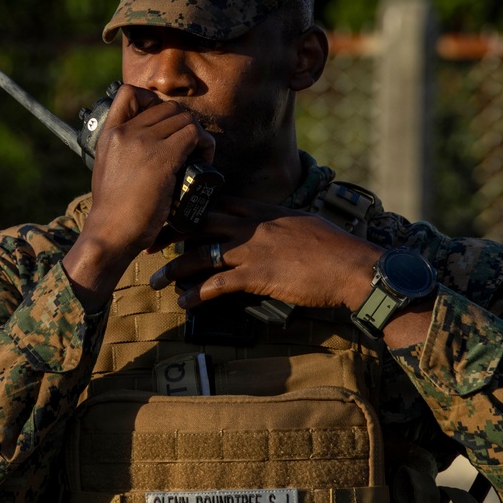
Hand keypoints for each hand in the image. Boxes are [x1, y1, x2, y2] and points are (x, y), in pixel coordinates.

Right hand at [63, 84, 215, 310]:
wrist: (110, 233)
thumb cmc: (113, 211)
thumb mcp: (108, 169)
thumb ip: (123, 152)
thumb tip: (148, 148)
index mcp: (109, 134)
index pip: (129, 92)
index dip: (152, 100)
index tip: (162, 122)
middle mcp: (124, 132)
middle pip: (167, 106)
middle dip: (183, 123)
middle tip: (189, 147)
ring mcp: (142, 143)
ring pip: (184, 118)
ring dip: (198, 134)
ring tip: (198, 156)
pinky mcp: (161, 158)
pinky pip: (194, 135)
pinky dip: (206, 144)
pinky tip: (204, 160)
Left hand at [149, 195, 382, 311]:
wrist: (353, 266)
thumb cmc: (334, 248)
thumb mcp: (301, 224)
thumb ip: (277, 224)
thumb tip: (267, 228)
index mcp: (262, 210)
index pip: (216, 201)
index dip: (189, 208)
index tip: (169, 215)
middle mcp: (252, 224)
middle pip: (199, 222)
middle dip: (170, 232)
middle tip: (149, 243)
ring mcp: (252, 248)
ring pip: (200, 253)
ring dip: (174, 268)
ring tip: (155, 281)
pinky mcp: (257, 274)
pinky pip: (216, 283)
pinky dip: (196, 293)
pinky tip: (183, 302)